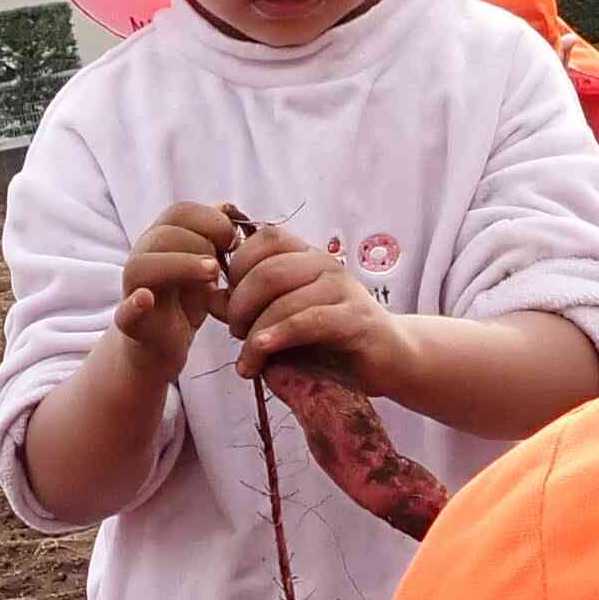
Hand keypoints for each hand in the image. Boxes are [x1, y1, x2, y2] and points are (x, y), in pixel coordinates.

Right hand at [113, 202, 234, 367]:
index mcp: (160, 241)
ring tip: (211, 276)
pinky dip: (134, 305)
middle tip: (222, 265)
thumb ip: (213, 237)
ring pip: (143, 265)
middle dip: (200, 242)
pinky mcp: (131, 323)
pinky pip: (125, 312)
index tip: (234, 240)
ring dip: (180, 265)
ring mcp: (132, 290)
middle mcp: (142, 258)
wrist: (162, 346)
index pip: (179, 212)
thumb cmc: (186, 302)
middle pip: (163, 235)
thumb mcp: (206, 266)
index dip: (210, 220)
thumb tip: (226, 206)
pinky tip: (146, 300)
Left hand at [222, 220, 407, 392]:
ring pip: (283, 298)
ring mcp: (342, 289)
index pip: (264, 239)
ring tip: (248, 360)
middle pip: (267, 270)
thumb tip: (210, 298)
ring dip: (255, 332)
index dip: (237, 266)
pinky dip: (279, 336)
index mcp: (307, 256)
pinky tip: (262, 353)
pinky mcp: (356, 319)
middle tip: (236, 334)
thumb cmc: (331, 339)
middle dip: (240, 305)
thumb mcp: (283, 319)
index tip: (228, 301)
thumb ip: (249, 307)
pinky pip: (308, 321)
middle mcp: (325, 265)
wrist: (389, 358)